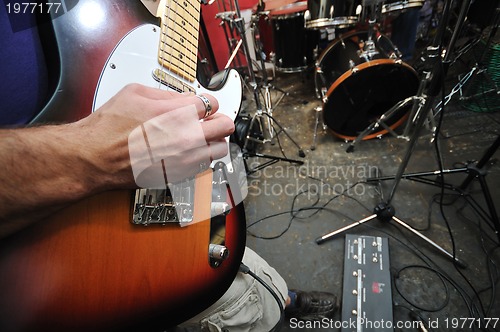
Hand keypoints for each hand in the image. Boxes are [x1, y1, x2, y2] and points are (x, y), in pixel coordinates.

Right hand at [77, 83, 234, 189]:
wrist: (94, 158)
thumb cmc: (108, 128)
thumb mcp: (135, 93)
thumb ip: (167, 94)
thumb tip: (184, 97)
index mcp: (179, 113)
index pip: (212, 103)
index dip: (205, 103)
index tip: (200, 106)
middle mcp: (187, 138)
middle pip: (225, 126)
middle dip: (218, 120)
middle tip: (209, 120)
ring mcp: (185, 159)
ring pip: (219, 149)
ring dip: (212, 141)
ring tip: (199, 137)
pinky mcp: (178, 175)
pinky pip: (203, 166)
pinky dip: (199, 158)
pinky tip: (186, 152)